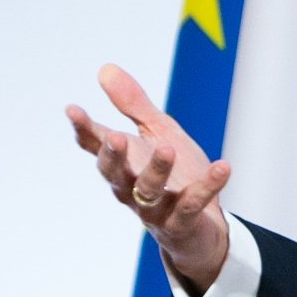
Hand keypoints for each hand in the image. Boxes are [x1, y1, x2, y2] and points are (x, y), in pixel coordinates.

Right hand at [67, 64, 231, 293]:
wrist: (202, 226)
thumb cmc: (176, 175)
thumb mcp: (158, 133)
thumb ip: (134, 106)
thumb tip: (106, 69)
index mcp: (124, 163)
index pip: (96, 145)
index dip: (84, 129)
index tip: (73, 109)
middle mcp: (132, 188)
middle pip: (115, 174)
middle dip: (114, 157)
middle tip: (116, 138)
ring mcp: (156, 209)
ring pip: (149, 191)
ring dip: (157, 170)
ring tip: (168, 149)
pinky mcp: (182, 222)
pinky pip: (193, 204)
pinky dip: (208, 186)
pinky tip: (223, 167)